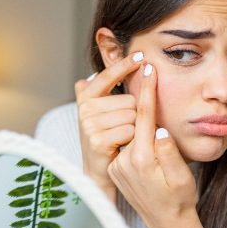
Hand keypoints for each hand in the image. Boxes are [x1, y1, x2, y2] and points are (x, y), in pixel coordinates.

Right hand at [74, 52, 143, 199]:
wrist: (99, 171)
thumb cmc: (106, 137)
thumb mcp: (102, 111)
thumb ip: (103, 90)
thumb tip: (98, 72)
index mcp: (86, 96)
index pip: (108, 76)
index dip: (124, 65)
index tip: (141, 56)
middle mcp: (85, 108)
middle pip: (129, 100)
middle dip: (134, 113)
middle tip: (124, 128)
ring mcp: (89, 124)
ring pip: (132, 115)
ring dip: (135, 127)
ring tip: (123, 137)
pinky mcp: (97, 140)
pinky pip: (130, 130)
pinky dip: (133, 139)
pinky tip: (123, 145)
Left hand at [107, 63, 197, 227]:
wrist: (167, 222)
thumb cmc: (180, 199)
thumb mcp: (182, 177)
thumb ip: (170, 152)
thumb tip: (159, 129)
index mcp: (142, 159)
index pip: (143, 116)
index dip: (146, 90)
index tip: (148, 68)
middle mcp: (125, 161)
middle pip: (132, 119)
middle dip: (140, 99)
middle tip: (144, 75)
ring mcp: (118, 165)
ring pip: (128, 131)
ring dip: (136, 118)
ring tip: (145, 106)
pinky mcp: (116, 168)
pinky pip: (125, 143)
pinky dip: (133, 133)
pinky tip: (142, 132)